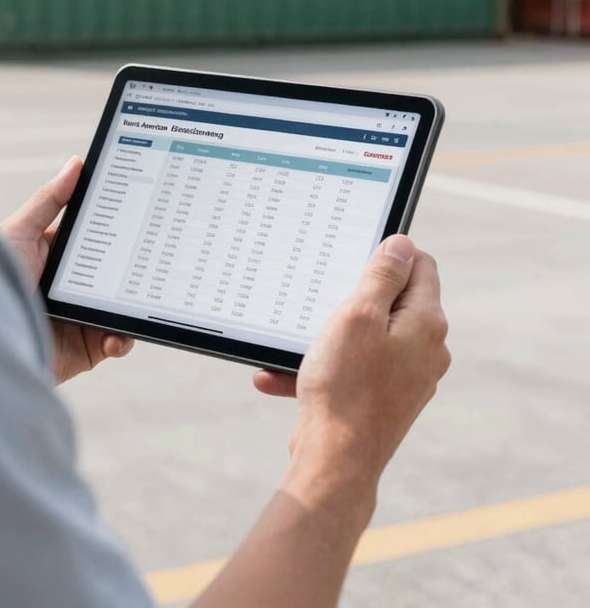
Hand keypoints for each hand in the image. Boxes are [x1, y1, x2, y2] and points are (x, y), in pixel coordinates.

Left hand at [0, 157, 133, 383]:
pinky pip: (118, 339)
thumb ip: (48, 200)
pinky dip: (124, 337)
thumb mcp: (19, 233)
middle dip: (134, 261)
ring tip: (139, 297)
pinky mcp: (87, 346)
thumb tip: (76, 163)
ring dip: (135, 300)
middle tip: (154, 250)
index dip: (117, 223)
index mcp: (56, 254)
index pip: (95, 234)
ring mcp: (82, 314)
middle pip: (114, 268)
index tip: (141, 208)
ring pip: (122, 303)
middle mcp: (72, 284)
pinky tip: (114, 335)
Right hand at [257, 235, 449, 470]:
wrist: (334, 463)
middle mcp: (426, 350)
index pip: (420, 265)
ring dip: (329, 335)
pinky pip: (354, 368)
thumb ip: (383, 276)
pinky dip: (324, 366)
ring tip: (296, 345)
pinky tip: (280, 375)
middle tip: (322, 299)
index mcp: (427, 323)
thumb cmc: (344, 387)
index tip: (353, 262)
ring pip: (367, 336)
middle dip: (352, 298)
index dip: (387, 255)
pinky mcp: (386, 399)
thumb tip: (403, 243)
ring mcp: (408, 377)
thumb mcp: (358, 316)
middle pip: (393, 300)